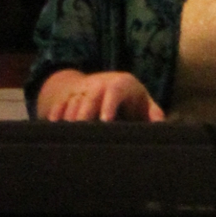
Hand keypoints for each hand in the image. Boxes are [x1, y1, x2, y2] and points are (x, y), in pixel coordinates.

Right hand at [39, 70, 164, 122]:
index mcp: (120, 84)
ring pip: (73, 101)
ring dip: (69, 117)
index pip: (114, 91)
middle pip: (90, 96)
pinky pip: (60, 104)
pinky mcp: (69, 95)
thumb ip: (153, 114)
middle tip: (83, 132)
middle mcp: (99, 84)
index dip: (109, 104)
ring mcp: (82, 88)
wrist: (105, 81)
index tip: (105, 121)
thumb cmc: (131, 98)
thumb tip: (162, 126)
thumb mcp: (144, 102)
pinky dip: (56, 114)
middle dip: (85, 113)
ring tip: (69, 135)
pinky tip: (53, 127)